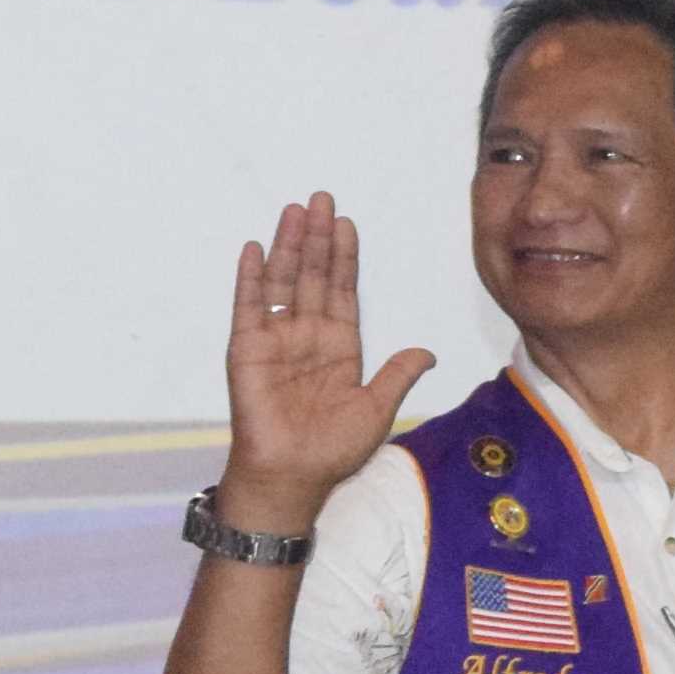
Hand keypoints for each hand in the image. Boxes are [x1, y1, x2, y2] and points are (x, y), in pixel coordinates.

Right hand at [218, 196, 434, 531]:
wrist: (292, 476)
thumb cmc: (332, 451)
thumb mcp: (377, 409)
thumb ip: (398, 374)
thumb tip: (427, 353)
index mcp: (339, 346)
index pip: (343, 290)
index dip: (346, 256)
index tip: (347, 223)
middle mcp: (307, 335)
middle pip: (314, 275)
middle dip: (319, 237)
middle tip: (321, 197)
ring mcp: (276, 339)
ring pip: (283, 281)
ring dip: (288, 245)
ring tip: (294, 210)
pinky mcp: (247, 348)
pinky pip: (248, 305)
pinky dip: (250, 276)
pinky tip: (254, 248)